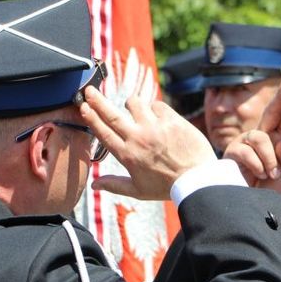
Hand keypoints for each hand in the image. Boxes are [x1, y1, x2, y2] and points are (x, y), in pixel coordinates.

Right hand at [79, 87, 215, 199]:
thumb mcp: (138, 191)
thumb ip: (115, 185)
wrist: (197, 180)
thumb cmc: (167, 187)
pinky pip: (157, 104)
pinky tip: (158, 117)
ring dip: (131, 104)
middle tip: (89, 90)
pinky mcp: (171, 119)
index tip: (83, 106)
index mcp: (127, 155)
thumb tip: (94, 185)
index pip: (103, 132)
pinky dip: (155, 108)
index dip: (91, 118)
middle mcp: (138, 138)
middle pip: (112, 114)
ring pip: (135, 103)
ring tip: (133, 108)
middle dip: (97, 100)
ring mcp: (155, 127)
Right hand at [222, 78, 280, 192]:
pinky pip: (248, 152)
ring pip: (261, 137)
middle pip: (272, 113)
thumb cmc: (267, 190)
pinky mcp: (233, 151)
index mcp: (277, 142)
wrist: (249, 205)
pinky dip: (257, 166)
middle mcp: (262, 138)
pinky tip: (257, 175)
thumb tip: (280, 141)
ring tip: (268, 174)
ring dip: (268, 158)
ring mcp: (246, 142)